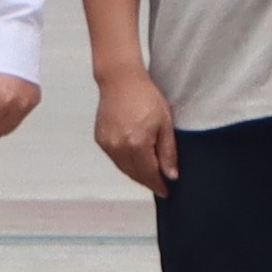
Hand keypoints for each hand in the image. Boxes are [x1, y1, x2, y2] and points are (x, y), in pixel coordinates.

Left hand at [0, 69, 39, 144]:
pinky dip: (10, 110)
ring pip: (10, 126)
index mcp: (3, 101)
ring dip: (0, 117)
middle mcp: (20, 105)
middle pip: (0, 132)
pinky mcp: (35, 98)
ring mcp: (30, 102)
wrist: (11, 33)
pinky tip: (5, 92)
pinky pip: (19, 116)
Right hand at [92, 71, 179, 194]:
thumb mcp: (165, 123)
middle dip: (148, 181)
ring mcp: (107, 144)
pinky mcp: (100, 139)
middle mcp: (119, 147)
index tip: (166, 191)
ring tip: (148, 174)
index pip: (149, 174)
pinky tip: (134, 159)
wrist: (121, 79)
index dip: (158, 185)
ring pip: (123, 168)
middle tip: (159, 185)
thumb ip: (168, 152)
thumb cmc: (145, 96)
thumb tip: (171, 175)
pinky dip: (125, 162)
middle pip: (135, 174)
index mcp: (137, 144)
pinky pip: (115, 158)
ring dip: (136, 173)